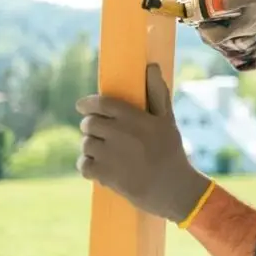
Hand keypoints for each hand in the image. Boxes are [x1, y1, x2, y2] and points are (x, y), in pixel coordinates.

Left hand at [76, 63, 212, 223]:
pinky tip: (101, 168)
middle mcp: (121, 134)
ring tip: (105, 153)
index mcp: (136, 118)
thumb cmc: (171, 151)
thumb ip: (157, 93)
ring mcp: (111, 155)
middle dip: (91, 127)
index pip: (102, 104)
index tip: (83, 106)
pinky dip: (89, 166)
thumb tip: (151, 66)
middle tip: (99, 133)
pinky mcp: (105, 175)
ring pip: (85, 145)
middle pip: (88, 124)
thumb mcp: (167, 120)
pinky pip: (84, 165)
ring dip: (91, 148)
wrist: (173, 189)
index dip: (88, 104)